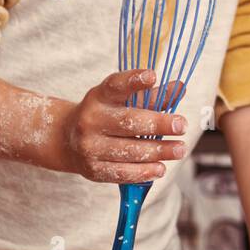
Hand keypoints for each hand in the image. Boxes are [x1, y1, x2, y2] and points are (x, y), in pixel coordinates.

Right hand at [56, 68, 187, 183]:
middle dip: (158, 124)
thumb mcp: (122, 101)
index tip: (152, 76)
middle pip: (128, 122)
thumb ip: (152, 96)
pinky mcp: (93, 169)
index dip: (133, 80)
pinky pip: (122, 173)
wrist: (67, 140)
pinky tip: (161, 168)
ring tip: (179, 149)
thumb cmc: (105, 116)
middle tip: (182, 125)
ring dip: (158, 151)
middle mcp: (91, 120)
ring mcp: (89, 146)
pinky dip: (144, 172)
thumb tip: (180, 88)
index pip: (115, 86)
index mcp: (99, 97)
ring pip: (129, 150)